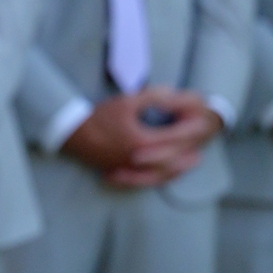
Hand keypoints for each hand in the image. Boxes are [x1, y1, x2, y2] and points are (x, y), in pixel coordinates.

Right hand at [64, 88, 218, 186]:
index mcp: (142, 142)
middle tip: (200, 152)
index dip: (187, 133)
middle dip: (187, 156)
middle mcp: (139, 161)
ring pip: (160, 175)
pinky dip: (158, 179)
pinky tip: (162, 175)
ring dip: (178, 171)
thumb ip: (151, 97)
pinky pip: (145, 181)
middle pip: (171, 162)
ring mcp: (130, 169)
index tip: (197, 127)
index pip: (172, 139)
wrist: (71, 133)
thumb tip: (171, 91)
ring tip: (188, 165)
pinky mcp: (122, 173)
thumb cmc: (98, 117)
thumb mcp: (125, 102)